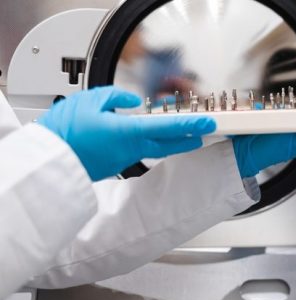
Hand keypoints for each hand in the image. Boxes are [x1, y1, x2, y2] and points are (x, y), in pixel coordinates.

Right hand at [38, 86, 215, 180]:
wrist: (48, 162)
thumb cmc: (62, 133)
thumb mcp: (88, 101)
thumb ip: (114, 97)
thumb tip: (130, 100)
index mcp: (128, 132)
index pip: (169, 127)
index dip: (191, 125)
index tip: (207, 123)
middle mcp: (129, 149)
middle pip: (168, 144)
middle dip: (188, 138)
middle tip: (204, 133)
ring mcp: (122, 160)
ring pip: (153, 149)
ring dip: (170, 142)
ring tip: (183, 137)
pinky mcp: (113, 166)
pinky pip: (136, 153)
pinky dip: (148, 145)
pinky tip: (147, 139)